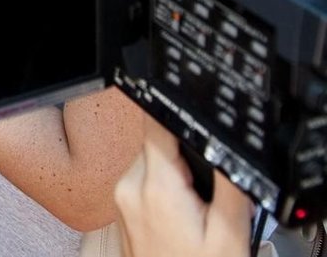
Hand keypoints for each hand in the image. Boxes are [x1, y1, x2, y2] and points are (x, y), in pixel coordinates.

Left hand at [115, 117, 252, 256]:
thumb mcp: (229, 233)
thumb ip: (230, 186)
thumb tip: (227, 151)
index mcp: (156, 186)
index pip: (157, 123)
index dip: (180, 116)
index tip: (198, 123)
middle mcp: (129, 185)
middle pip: (158, 143)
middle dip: (186, 157)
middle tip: (206, 192)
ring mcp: (121, 196)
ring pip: (152, 161)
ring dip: (175, 174)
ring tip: (195, 209)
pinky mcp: (121, 206)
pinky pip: (144, 180)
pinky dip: (164, 188)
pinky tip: (180, 216)